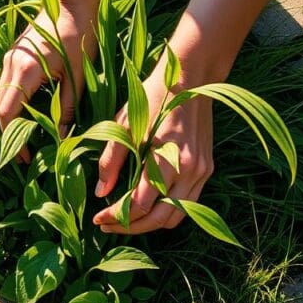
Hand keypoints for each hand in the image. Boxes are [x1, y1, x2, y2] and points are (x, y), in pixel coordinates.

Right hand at [0, 0, 97, 161]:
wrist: (72, 2)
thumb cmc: (81, 37)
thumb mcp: (78, 77)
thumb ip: (67, 109)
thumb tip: (62, 138)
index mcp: (25, 71)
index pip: (7, 114)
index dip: (14, 140)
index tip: (25, 158)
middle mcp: (11, 65)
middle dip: (9, 135)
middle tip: (24, 156)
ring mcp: (9, 58)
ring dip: (9, 120)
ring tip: (25, 140)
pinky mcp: (14, 55)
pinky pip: (5, 86)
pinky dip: (11, 104)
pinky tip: (26, 117)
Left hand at [92, 64, 214, 233]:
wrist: (192, 76)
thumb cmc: (154, 96)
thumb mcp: (124, 124)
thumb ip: (111, 161)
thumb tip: (101, 192)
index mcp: (167, 158)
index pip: (139, 205)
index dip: (116, 216)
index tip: (97, 218)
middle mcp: (189, 170)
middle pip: (158, 219)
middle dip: (130, 226)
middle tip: (107, 225)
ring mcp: (201, 172)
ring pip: (175, 217)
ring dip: (149, 224)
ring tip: (125, 220)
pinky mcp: (205, 170)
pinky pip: (187, 204)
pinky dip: (165, 212)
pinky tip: (146, 207)